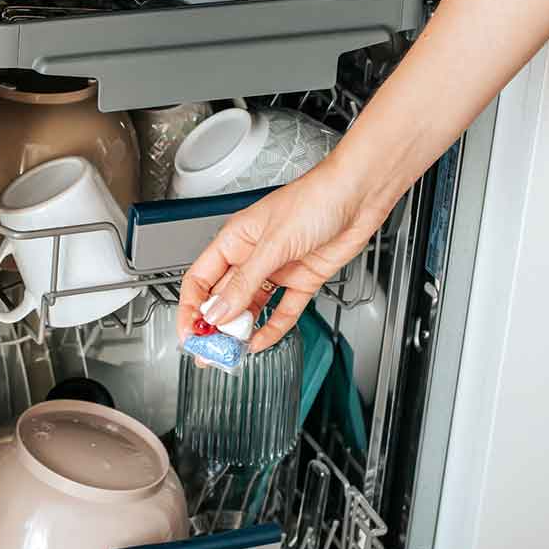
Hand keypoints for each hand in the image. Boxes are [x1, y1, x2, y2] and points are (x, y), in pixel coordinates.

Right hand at [176, 158, 391, 352]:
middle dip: (215, 327)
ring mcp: (278, 269)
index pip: (201, 280)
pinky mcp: (302, 280)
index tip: (190, 332)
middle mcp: (253, 256)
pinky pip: (283, 310)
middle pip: (224, 298)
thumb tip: (219, 312)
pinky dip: (273, 328)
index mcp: (235, 239)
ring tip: (233, 352)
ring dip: (242, 331)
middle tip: (210, 351)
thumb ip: (245, 282)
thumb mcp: (273, 244)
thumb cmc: (316, 198)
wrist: (358, 196)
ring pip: (252, 308)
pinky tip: (262, 341)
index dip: (192, 308)